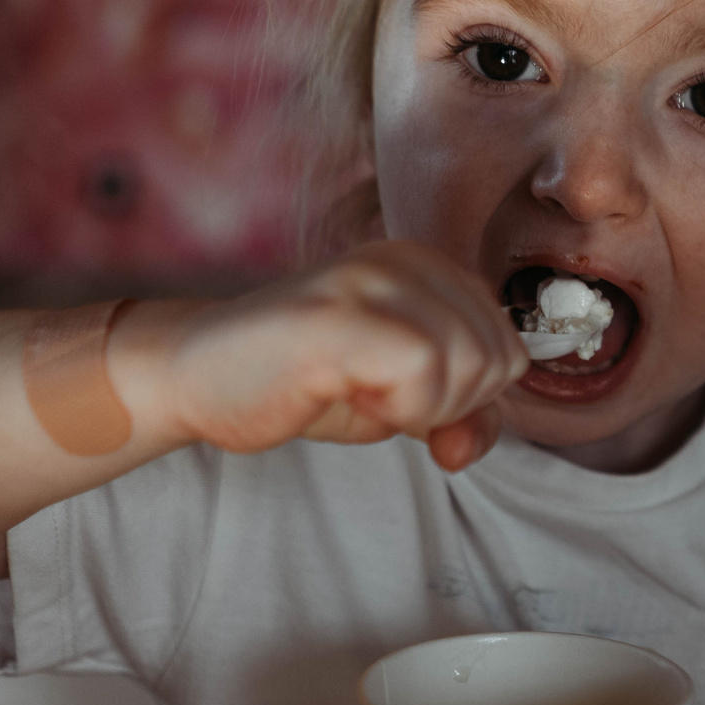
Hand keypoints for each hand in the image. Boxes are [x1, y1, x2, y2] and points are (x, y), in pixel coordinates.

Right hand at [138, 241, 527, 469]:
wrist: (196, 376)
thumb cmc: (297, 382)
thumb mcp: (399, 400)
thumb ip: (456, 415)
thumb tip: (470, 445)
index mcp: (427, 267)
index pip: (509, 348)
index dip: (468, 399)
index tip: (403, 398)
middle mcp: (405, 260)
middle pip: (498, 359)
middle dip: (447, 406)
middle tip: (374, 396)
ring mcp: (373, 280)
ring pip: (470, 364)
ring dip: (419, 408)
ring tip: (356, 389)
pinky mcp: (342, 312)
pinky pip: (424, 371)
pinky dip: (398, 407)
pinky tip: (348, 392)